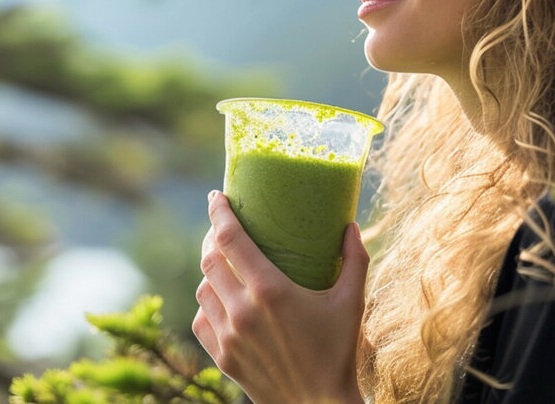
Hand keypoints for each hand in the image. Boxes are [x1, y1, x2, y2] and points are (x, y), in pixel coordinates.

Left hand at [192, 190, 368, 403]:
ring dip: (210, 270)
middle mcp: (242, 311)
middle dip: (212, 236)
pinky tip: (221, 299)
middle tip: (223, 226)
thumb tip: (349, 224)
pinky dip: (206, 304)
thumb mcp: (352, 302)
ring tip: (224, 261)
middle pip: (209, 259)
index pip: (229, 239)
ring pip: (202, 289)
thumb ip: (353, 259)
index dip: (218, 213)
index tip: (216, 196)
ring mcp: (228, 336)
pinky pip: (200, 319)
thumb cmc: (339, 353)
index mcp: (270, 291)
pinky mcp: (222, 358)